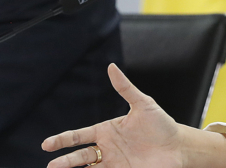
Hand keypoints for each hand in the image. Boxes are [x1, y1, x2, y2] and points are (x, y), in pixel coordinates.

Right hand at [42, 64, 225, 167]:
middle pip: (80, 155)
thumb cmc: (161, 124)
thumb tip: (111, 67)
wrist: (178, 147)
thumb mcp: (143, 104)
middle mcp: (107, 148)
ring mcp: (114, 163)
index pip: (79, 136)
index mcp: (106, 131)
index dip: (62, 140)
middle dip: (65, 161)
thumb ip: (125, 88)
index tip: (47, 145)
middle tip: (52, 166)